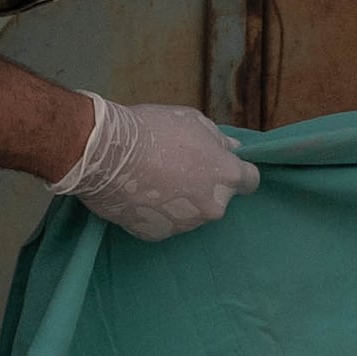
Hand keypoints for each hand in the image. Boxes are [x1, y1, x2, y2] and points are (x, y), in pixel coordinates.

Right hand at [48, 95, 259, 239]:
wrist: (106, 155)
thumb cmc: (152, 130)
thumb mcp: (192, 120)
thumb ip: (218, 139)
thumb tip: (233, 149)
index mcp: (226, 177)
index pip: (250, 181)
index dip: (237, 172)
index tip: (222, 166)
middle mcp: (212, 207)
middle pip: (217, 198)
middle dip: (204, 186)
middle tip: (178, 168)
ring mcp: (184, 225)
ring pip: (190, 213)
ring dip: (181, 201)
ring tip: (153, 181)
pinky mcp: (157, 235)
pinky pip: (164, 223)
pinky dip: (157, 212)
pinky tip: (140, 195)